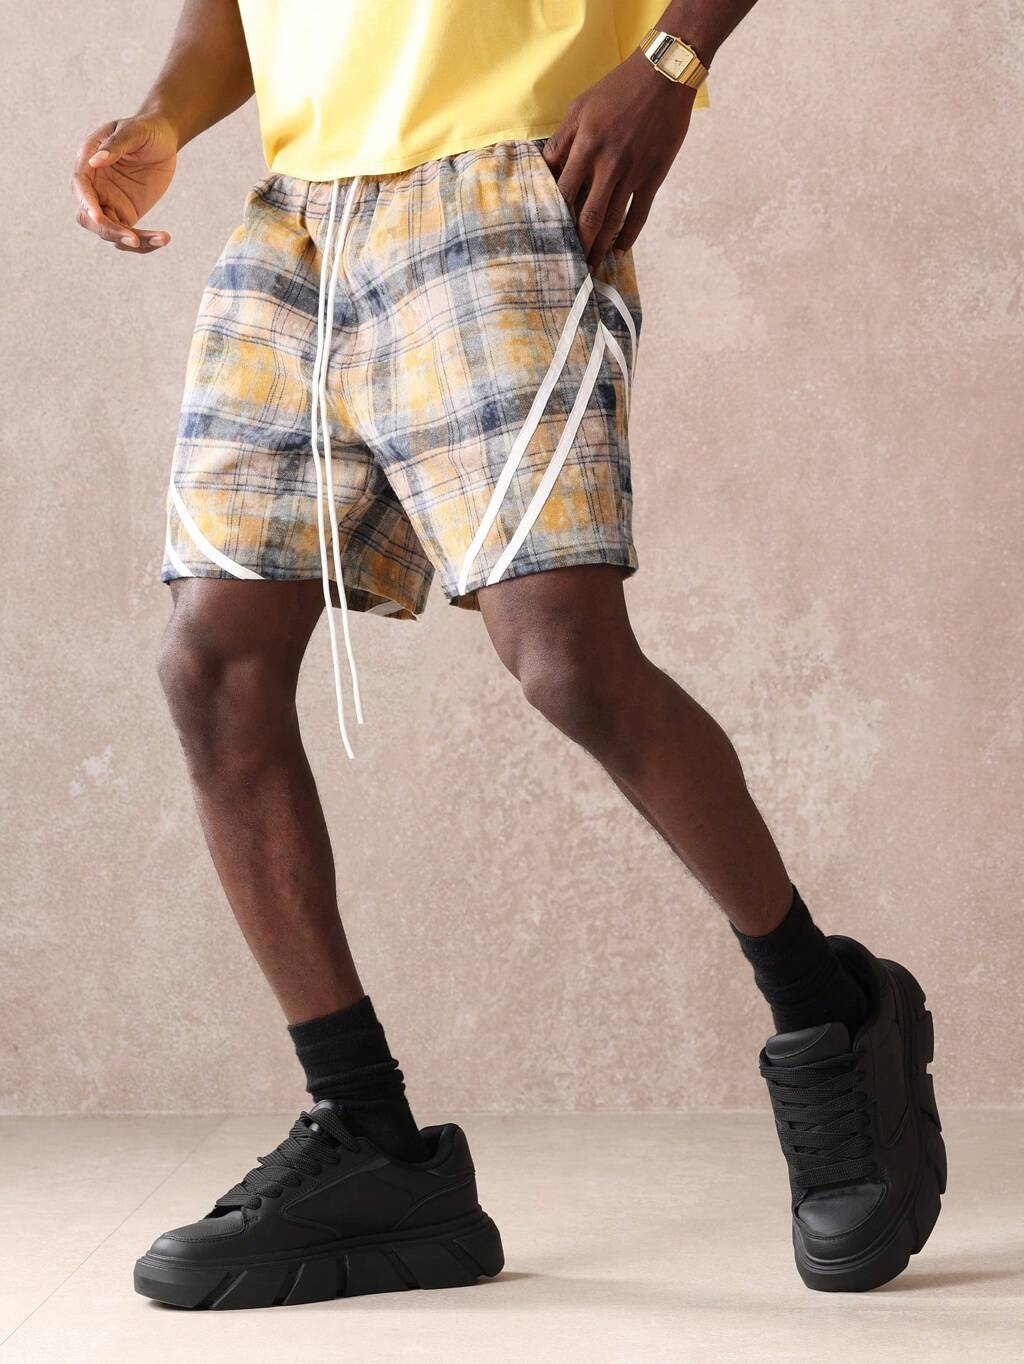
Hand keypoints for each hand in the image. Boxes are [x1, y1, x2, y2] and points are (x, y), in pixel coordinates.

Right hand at [71, 114, 177, 253]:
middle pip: (90, 217)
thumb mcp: (133, 131)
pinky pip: (131, 235)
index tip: (99, 217)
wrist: (164, 139)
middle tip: (134, 239)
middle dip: (108, 230)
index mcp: (88, 161)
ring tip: (162, 238)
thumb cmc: (146, 129)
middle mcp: (95, 186)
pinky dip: (146, 243)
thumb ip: (114, 146)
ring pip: (111, 232)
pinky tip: (163, 239)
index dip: (87, 203)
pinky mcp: (127, 214)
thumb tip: (95, 161)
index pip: (80, 187)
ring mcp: (110, 202)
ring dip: (134, 241)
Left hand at [542, 49, 696, 269]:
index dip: (555, 217)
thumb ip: (562, 140)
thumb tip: (544, 168)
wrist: (663, 76)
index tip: (548, 236)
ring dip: (600, 247)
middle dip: (578, 244)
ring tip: (591, 267)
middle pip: (589, 215)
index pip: (564, 192)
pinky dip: (629, 236)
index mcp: (586, 146)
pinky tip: (619, 251)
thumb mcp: (580, 107)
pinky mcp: (653, 176)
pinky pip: (640, 214)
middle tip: (569, 266)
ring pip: (613, 220)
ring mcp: (633, 173)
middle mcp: (608, 164)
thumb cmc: (618, 88)